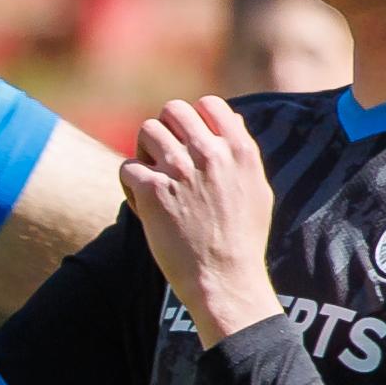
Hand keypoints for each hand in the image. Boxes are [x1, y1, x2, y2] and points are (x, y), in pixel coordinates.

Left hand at [119, 96, 282, 347]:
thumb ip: (243, 151)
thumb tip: (233, 118)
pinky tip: (141, 202)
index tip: (190, 141)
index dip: (195, 119)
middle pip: (173, 111)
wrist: (224, 280)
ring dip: (145, 152)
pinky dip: (130, 183)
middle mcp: (210, 153)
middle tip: (165, 158)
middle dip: (166, 130)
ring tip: (152, 178)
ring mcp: (180, 169)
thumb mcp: (257, 190)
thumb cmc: (242, 240)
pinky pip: (128, 166)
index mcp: (239, 150)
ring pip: (146, 131)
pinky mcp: (152, 190)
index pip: (209, 104)